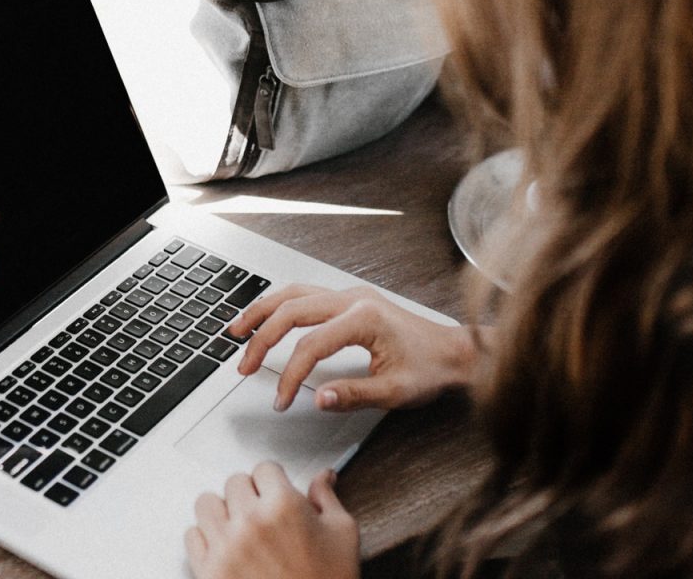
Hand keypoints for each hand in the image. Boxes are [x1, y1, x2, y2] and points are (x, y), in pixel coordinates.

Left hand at [185, 463, 359, 578]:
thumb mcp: (342, 535)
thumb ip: (327, 499)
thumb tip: (323, 476)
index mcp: (284, 506)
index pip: (264, 468)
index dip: (273, 481)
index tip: (275, 492)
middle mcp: (250, 521)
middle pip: (234, 482)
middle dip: (249, 494)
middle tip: (262, 513)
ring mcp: (226, 546)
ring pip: (206, 503)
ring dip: (222, 511)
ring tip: (238, 526)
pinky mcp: (209, 570)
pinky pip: (192, 536)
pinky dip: (205, 539)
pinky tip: (225, 547)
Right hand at [229, 284, 476, 411]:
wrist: (455, 352)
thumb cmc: (431, 369)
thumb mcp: (395, 392)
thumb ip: (354, 395)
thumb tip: (318, 398)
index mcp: (364, 318)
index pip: (310, 345)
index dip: (290, 375)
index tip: (282, 400)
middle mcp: (353, 299)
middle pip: (291, 310)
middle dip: (261, 339)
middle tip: (244, 366)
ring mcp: (350, 295)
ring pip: (293, 293)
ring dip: (262, 312)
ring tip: (237, 331)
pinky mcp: (350, 299)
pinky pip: (305, 294)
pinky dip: (280, 306)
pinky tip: (266, 318)